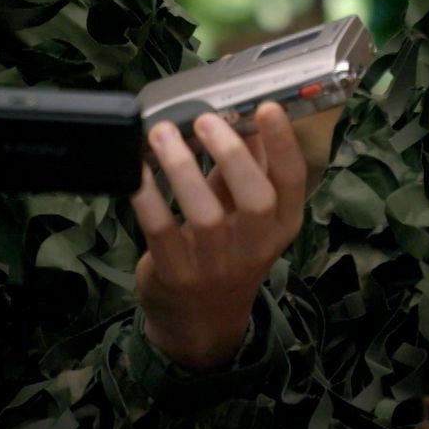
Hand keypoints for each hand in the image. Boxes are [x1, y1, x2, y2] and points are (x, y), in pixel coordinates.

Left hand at [130, 102, 307, 371]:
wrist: (201, 321)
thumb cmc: (226, 250)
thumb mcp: (243, 212)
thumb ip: (244, 168)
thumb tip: (241, 113)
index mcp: (280, 226)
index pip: (291, 182)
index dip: (282, 143)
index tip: (265, 107)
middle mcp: (255, 248)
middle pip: (256, 200)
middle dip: (231, 154)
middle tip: (204, 120)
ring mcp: (215, 266)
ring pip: (205, 217)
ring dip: (182, 169)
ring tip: (162, 134)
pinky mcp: (176, 275)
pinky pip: (161, 232)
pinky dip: (148, 198)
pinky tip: (137, 172)